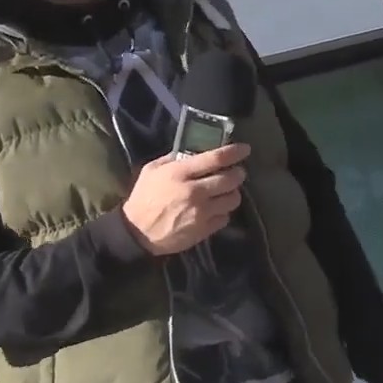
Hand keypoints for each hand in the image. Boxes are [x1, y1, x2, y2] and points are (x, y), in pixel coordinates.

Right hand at [122, 144, 250, 254]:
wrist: (137, 233)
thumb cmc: (143, 198)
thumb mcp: (152, 170)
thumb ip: (173, 159)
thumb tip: (193, 152)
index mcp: (180, 173)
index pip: (216, 158)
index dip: (234, 152)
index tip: (245, 149)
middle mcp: (194, 191)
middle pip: (230, 179)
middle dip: (238, 173)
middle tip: (237, 172)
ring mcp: (201, 212)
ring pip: (233, 199)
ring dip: (233, 193)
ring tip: (227, 192)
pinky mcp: (204, 230)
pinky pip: (225, 218)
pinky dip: (223, 212)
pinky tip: (216, 209)